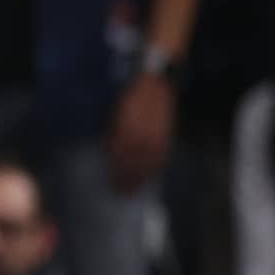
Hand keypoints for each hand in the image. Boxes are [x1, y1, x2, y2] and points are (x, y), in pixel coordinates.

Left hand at [105, 71, 174, 192]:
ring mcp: (155, 134)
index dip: (115, 171)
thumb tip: (108, 151)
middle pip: (133, 162)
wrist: (155, 82)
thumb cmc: (131, 97)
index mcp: (125, 127)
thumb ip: (112, 133)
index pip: (119, 155)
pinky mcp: (166, 133)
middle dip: (127, 179)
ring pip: (148, 162)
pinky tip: (151, 175)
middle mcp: (141, 132)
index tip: (111, 182)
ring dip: (141, 178)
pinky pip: (161, 154)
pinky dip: (155, 167)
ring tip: (134, 190)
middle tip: (121, 192)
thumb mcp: (116, 113)